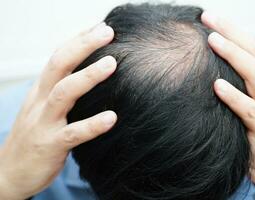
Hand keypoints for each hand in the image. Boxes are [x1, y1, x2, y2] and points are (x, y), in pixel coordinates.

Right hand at [0, 22, 116, 198]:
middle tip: (107, 32)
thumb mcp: (43, 107)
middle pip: (59, 65)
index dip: (78, 40)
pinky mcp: (50, 145)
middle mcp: (40, 101)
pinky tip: (111, 118)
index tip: (100, 27)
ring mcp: (44, 123)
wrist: (10, 172)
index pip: (58, 57)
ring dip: (88, 77)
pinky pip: (73, 133)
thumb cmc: (34, 135)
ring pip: (64, 93)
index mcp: (41, 90)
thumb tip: (87, 74)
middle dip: (82, 46)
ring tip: (111, 64)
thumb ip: (61, 90)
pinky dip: (92, 124)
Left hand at [201, 11, 254, 188]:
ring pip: (254, 75)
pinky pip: (249, 110)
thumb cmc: (250, 130)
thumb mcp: (241, 103)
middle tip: (208, 17)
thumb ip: (228, 86)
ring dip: (233, 55)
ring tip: (213, 40)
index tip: (207, 16)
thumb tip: (198, 72)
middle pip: (252, 53)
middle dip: (231, 33)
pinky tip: (217, 85)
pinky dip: (234, 96)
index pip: (248, 47)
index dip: (230, 29)